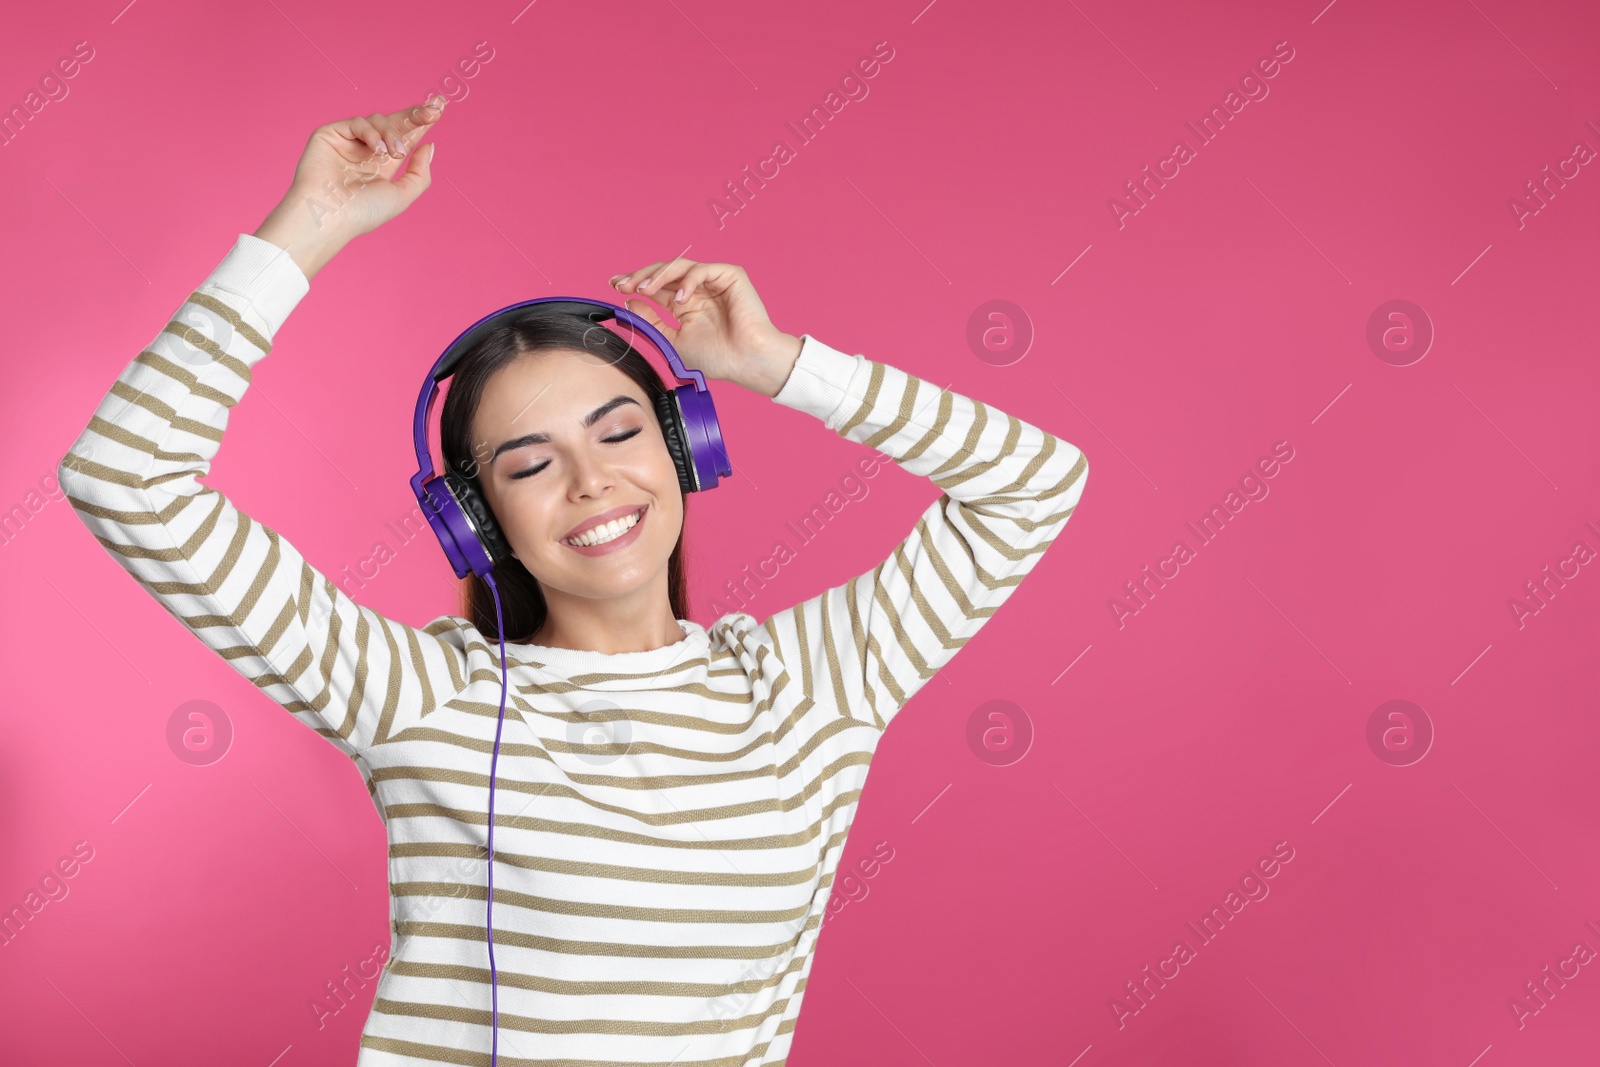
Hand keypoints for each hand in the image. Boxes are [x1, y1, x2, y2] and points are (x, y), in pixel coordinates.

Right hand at [254, 96, 445, 277]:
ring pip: (378, 120)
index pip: (406, 138)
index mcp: (383, 166)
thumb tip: (429, 145)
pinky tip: (378, 151)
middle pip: (395, 123)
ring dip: (392, 134)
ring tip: (395, 154)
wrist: (329, 215)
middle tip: (434, 109)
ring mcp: (348, 142)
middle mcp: (366, 151)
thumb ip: (419, 172)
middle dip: (416, 115)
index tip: (439, 108)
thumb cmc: (363, 212)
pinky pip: (358, 122)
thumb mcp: (402, 195)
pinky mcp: (331, 134)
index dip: (422, 123)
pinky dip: (372, 133)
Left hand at [610, 259, 802, 396]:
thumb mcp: (673, 340)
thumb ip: (652, 321)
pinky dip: (688, 281)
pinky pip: (702, 270)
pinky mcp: (729, 276)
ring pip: (679, 266)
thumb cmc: (718, 357)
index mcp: (684, 304)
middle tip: (624, 284)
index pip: (656, 287)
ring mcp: (712, 282)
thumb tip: (630, 301)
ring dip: (659, 275)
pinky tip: (679, 300)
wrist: (746, 362)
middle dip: (641, 276)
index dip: (635, 283)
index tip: (615, 286)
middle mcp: (696, 290)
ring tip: (645, 289)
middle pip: (663, 272)